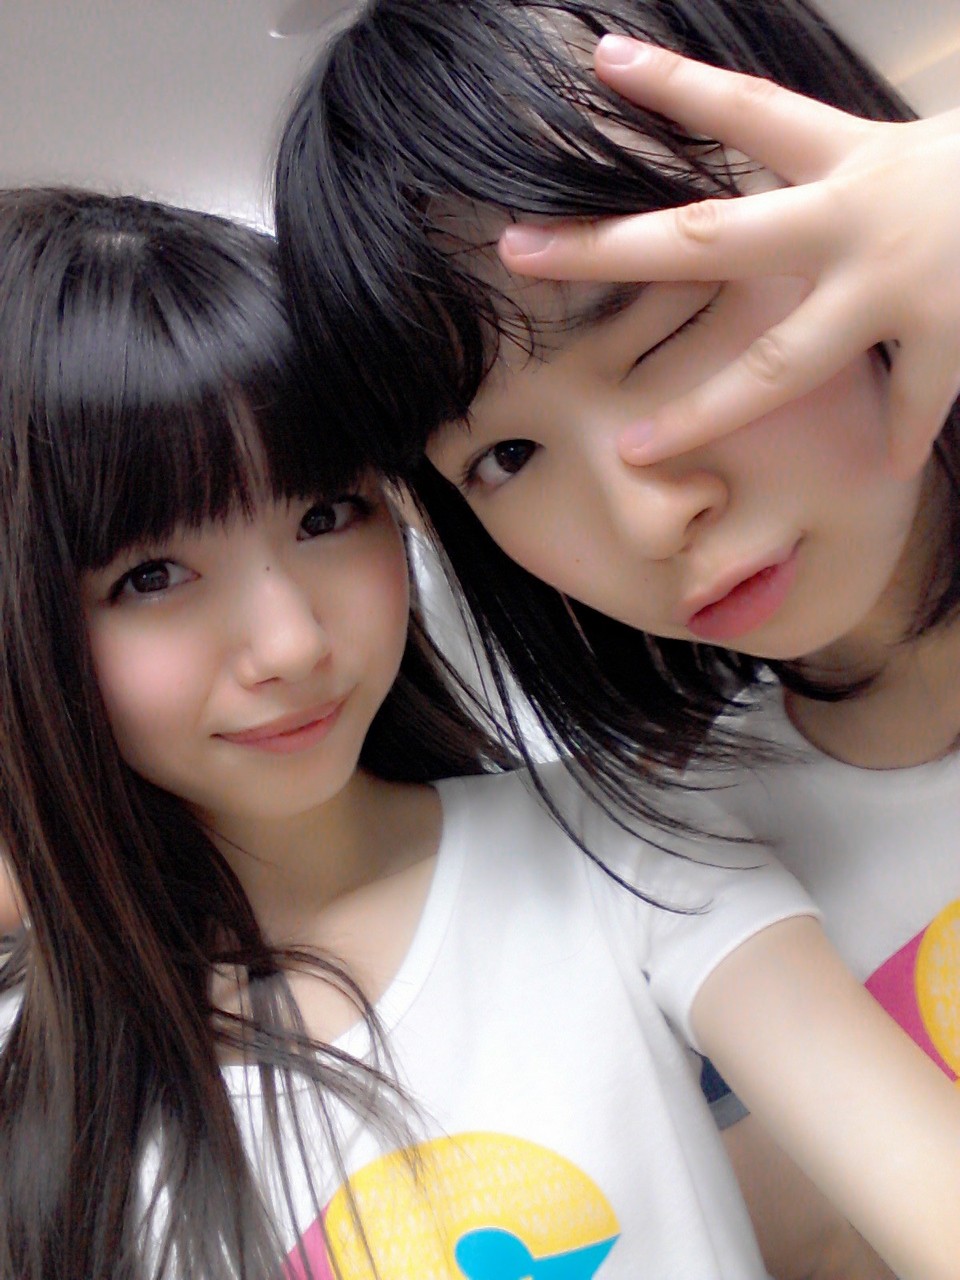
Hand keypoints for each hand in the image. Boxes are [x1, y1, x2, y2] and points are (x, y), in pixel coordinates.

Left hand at [498, 38, 959, 478]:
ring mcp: (898, 285)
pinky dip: (898, 432)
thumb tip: (764, 176)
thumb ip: (835, 171)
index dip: (673, 85)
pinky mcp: (953, 334)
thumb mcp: (907, 151)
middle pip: (710, 237)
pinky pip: (915, 402)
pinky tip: (873, 470)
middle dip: (611, 248)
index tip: (598, 59)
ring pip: (782, 361)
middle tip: (519, 252)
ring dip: (706, 409)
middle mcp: (854, 217)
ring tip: (637, 450)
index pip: (746, 113)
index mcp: (850, 158)